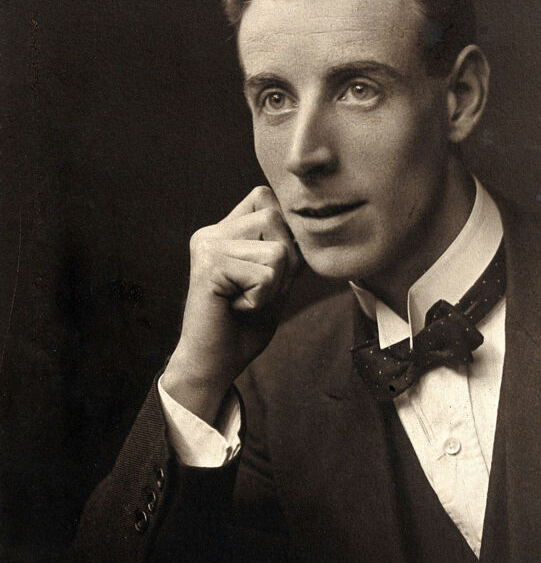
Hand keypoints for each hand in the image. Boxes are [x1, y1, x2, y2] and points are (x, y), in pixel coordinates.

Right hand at [162, 186, 299, 423]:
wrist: (213, 364)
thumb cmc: (244, 326)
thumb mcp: (275, 279)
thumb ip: (287, 247)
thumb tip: (310, 221)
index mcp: (224, 230)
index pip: (266, 198)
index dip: (283, 234)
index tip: (265, 273)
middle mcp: (212, 232)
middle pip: (276, 219)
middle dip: (283, 263)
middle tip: (256, 291)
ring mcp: (208, 246)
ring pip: (277, 251)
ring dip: (273, 285)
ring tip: (245, 300)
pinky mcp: (209, 265)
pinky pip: (265, 275)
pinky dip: (261, 299)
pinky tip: (236, 308)